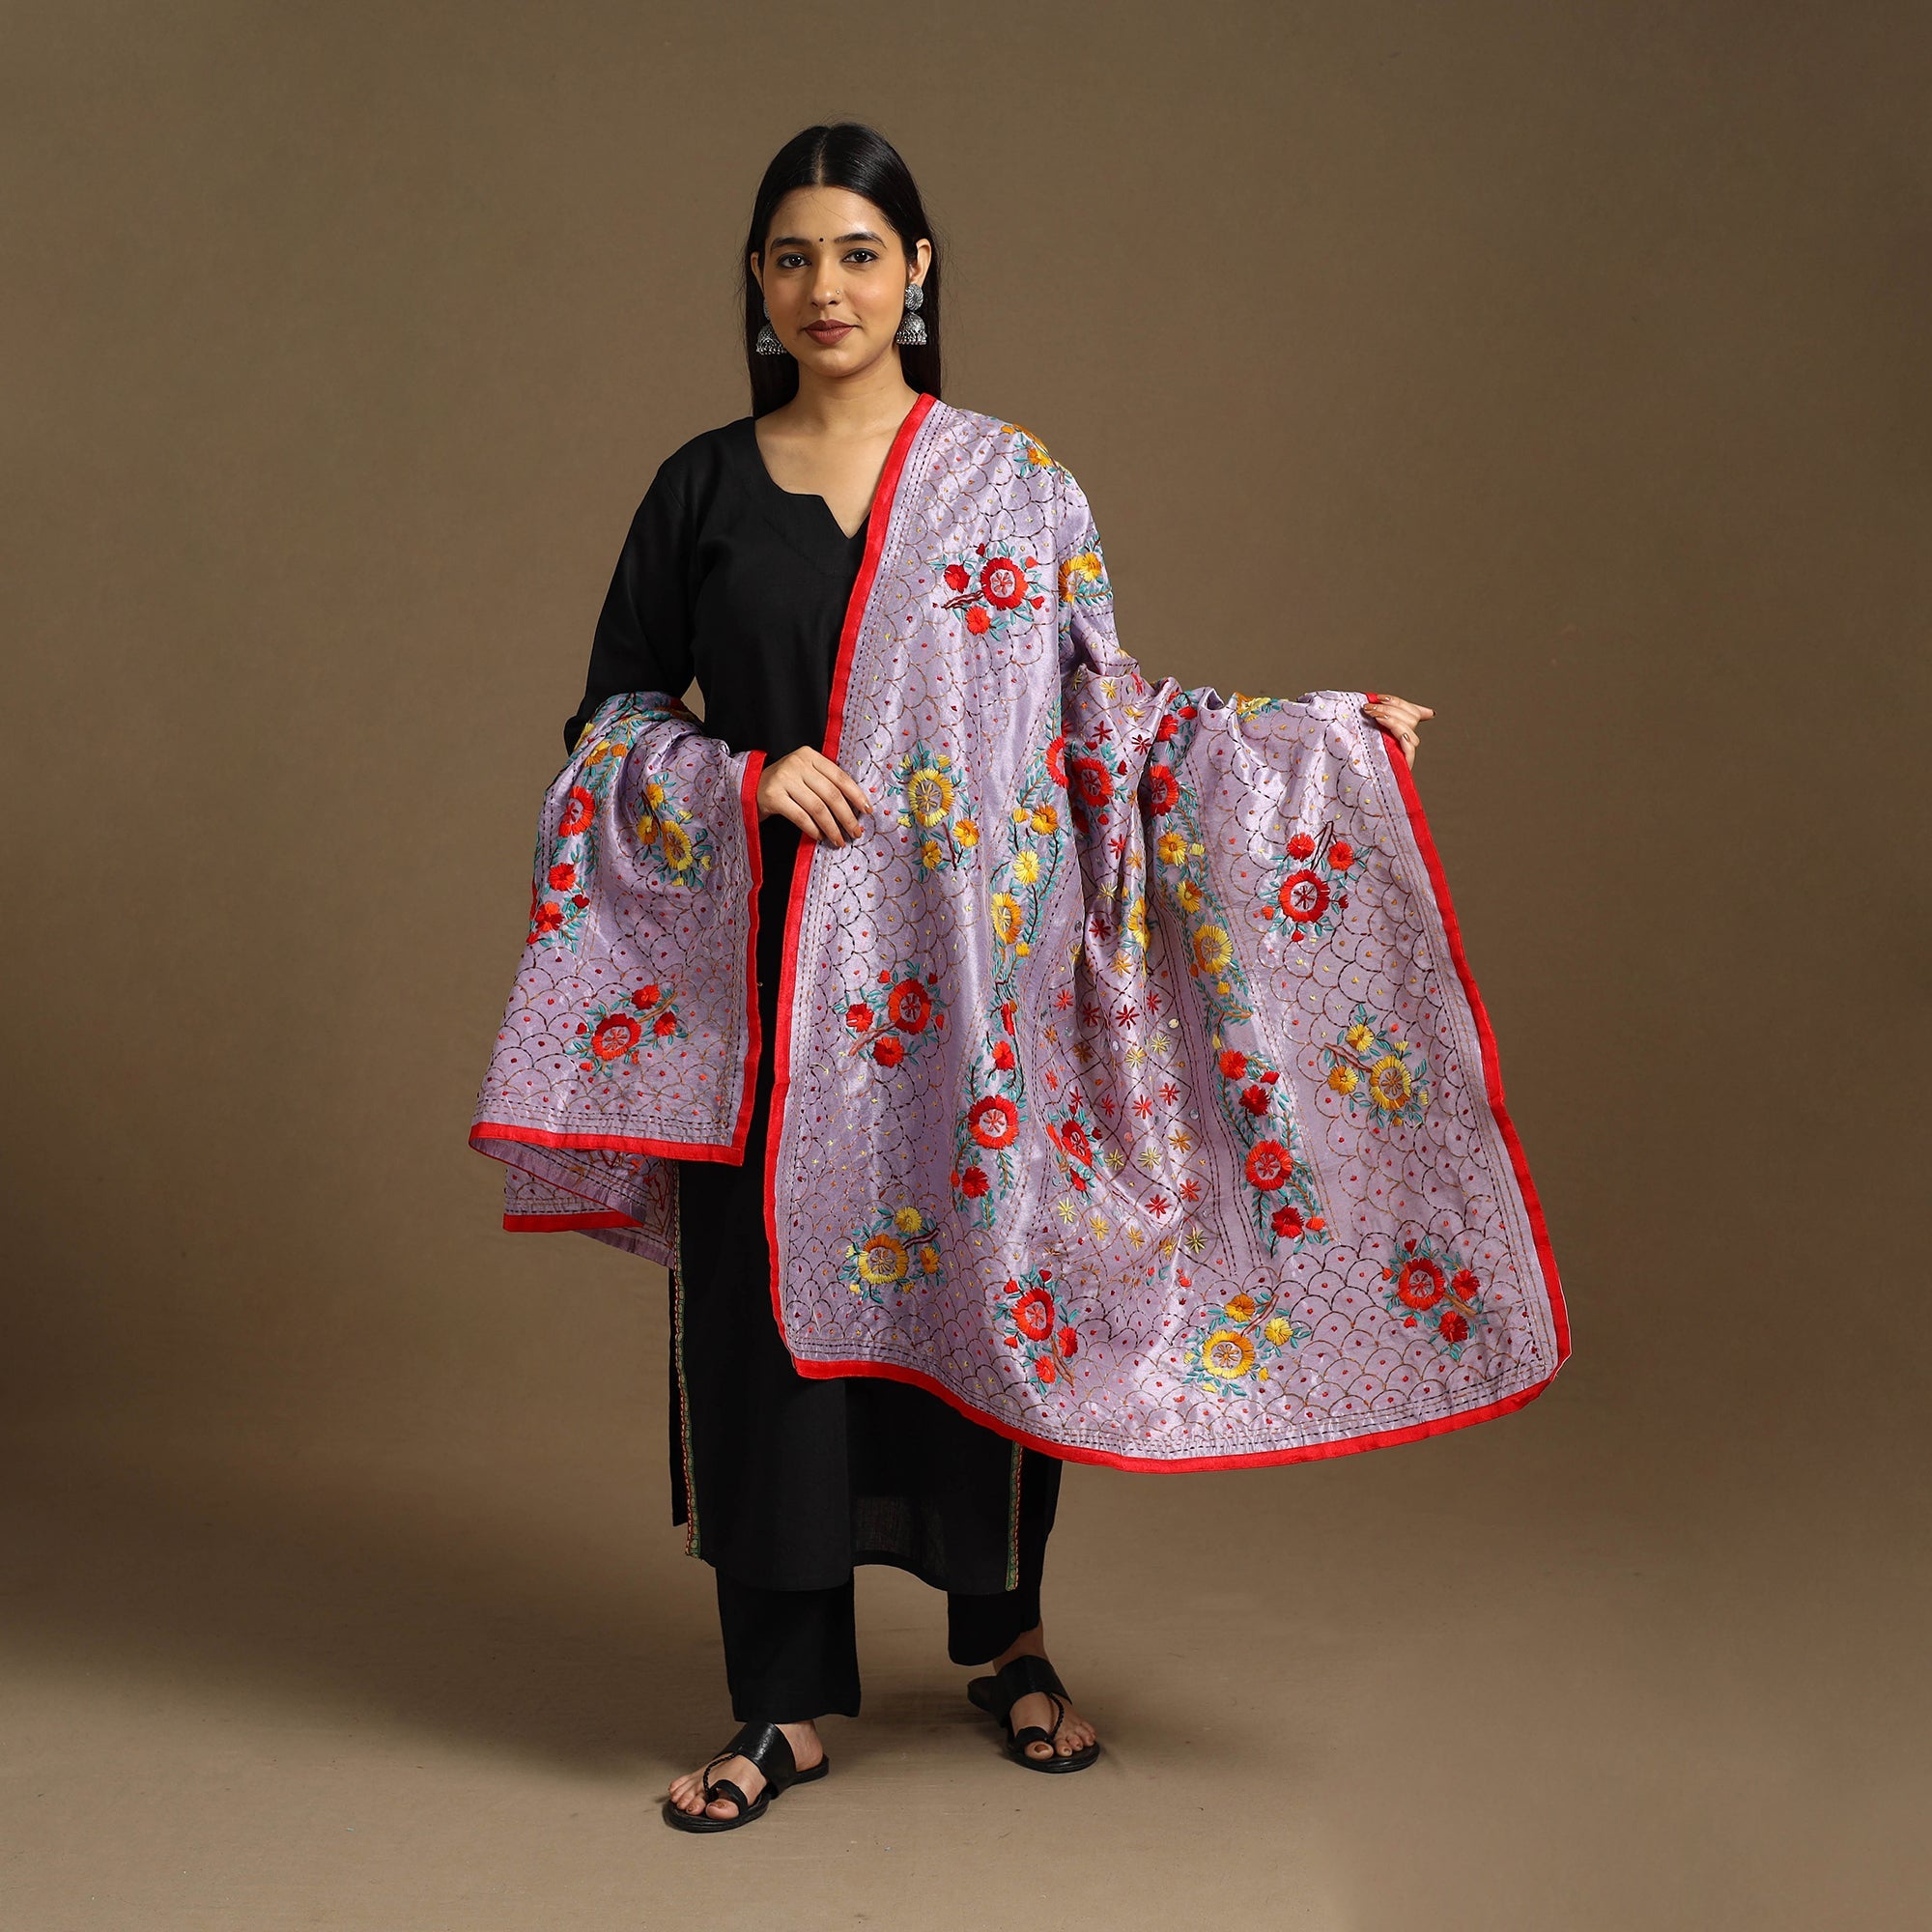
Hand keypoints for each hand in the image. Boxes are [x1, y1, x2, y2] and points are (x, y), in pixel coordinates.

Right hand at [757, 745, 872, 846]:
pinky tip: (820, 837)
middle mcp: (797, 763)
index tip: (867, 811)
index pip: (840, 776)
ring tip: (839, 840)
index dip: (856, 795)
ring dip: (832, 828)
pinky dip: (813, 829)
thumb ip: (825, 783)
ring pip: (818, 807)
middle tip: (855, 832)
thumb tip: (856, 808)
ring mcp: (784, 778)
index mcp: (810, 755)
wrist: (748, 787)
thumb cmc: (784, 785)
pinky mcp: (773, 796)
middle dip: (847, 817)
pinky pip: (800, 816)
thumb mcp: (804, 775)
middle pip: (831, 794)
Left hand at [1361, 692, 1433, 767]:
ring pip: (1410, 731)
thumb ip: (1374, 716)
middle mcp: (1403, 743)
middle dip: (1390, 708)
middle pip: (1412, 719)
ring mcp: (1403, 754)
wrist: (1350, 780)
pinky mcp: (1401, 766)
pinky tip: (1383, 725)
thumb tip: (1376, 699)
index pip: (1412, 712)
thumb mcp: (1363, 732)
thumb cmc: (1354, 755)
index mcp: (1399, 733)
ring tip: (1372, 715)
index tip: (1380, 698)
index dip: (1400, 702)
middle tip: (1368, 707)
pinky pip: (1410, 749)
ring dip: (1392, 718)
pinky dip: (1401, 735)